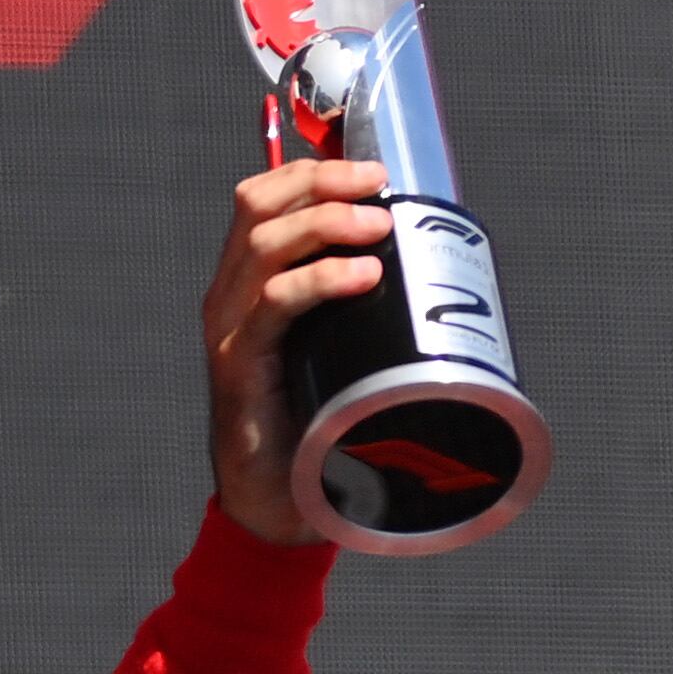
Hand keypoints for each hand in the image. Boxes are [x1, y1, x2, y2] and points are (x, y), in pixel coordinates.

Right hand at [200, 159, 393, 545]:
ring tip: (378, 225)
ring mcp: (230, 328)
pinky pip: (273, 304)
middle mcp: (230, 295)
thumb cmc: (317, 426)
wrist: (277, 504)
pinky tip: (363, 275)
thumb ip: (367, 314)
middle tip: (379, 185)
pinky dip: (320, 281)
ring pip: (264, 245)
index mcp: (250, 282)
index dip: (313, 172)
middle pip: (258, 205)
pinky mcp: (238, 365)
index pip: (264, 198)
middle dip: (322, 183)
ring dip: (326, 224)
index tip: (373, 168)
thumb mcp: (343, 353)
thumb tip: (442, 279)